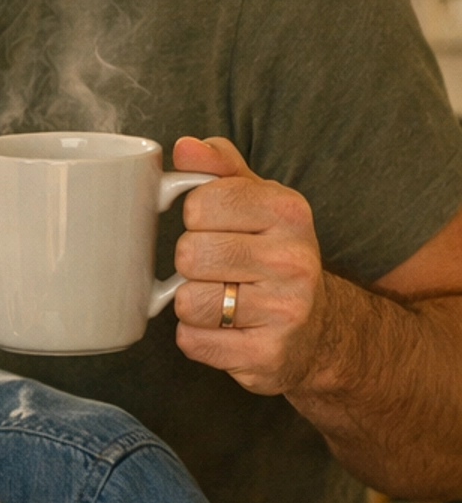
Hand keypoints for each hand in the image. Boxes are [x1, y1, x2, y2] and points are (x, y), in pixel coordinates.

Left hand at [170, 136, 331, 395]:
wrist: (318, 330)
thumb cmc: (273, 256)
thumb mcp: (258, 203)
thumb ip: (220, 169)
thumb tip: (185, 147)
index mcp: (289, 211)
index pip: (201, 203)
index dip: (195, 218)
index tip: (215, 227)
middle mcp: (294, 259)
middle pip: (189, 254)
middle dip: (191, 265)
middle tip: (219, 270)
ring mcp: (285, 311)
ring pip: (187, 301)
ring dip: (192, 304)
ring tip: (223, 300)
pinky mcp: (268, 355)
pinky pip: (193, 341)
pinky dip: (197, 338)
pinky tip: (225, 331)